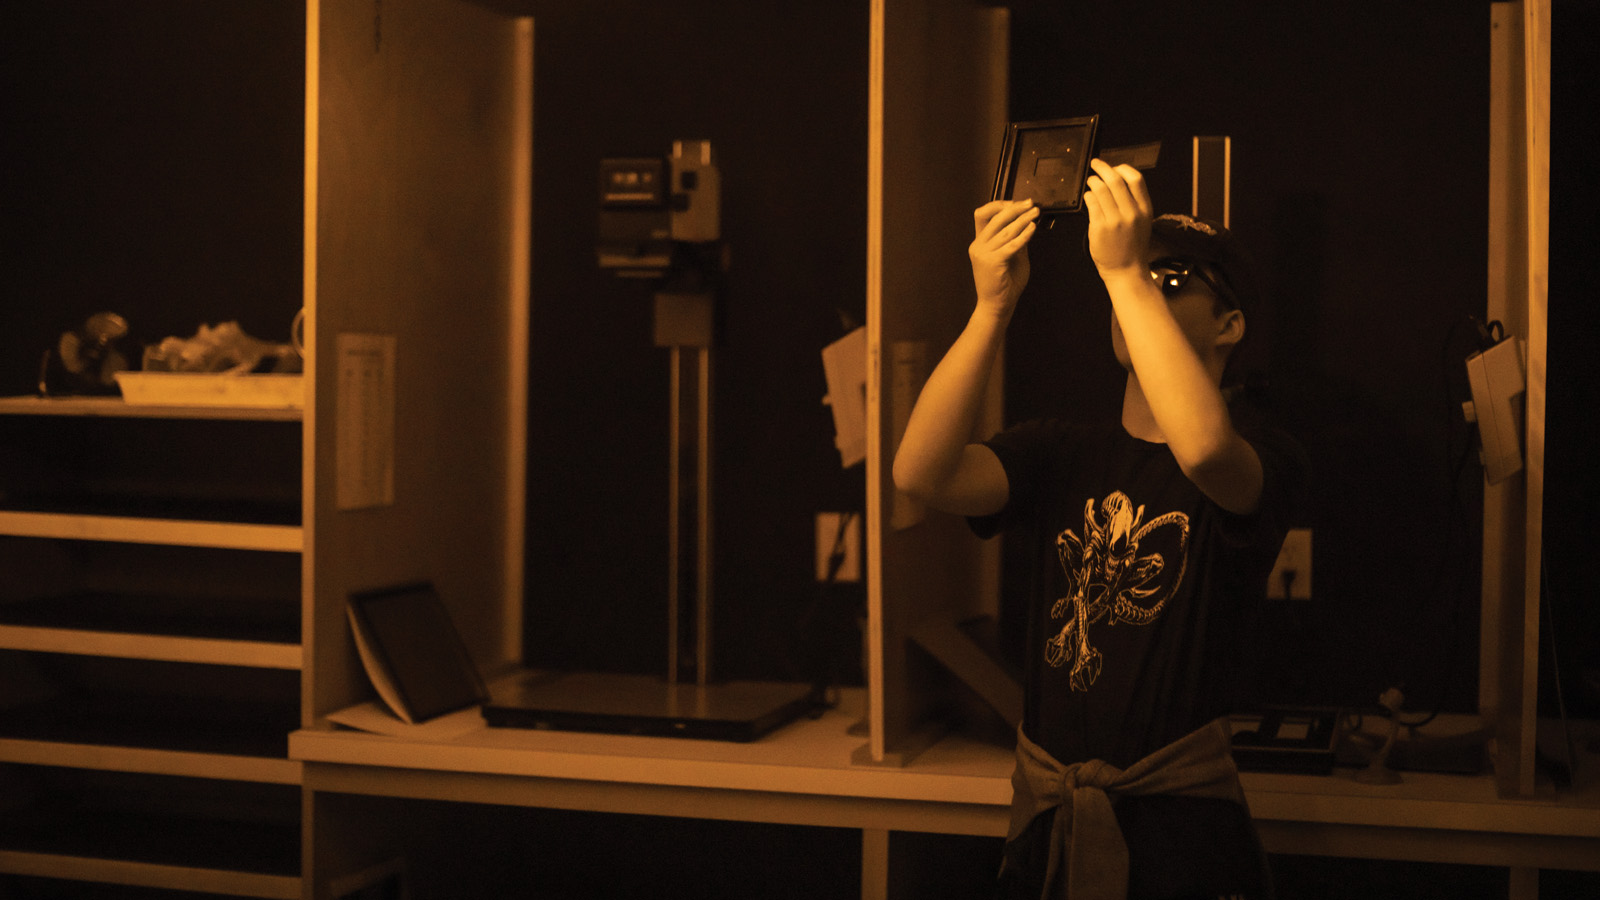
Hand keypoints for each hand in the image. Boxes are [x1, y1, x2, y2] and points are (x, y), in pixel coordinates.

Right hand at [969, 199, 1038, 314]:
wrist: (997, 305)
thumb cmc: (1005, 284)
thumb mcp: (1012, 256)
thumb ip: (1015, 239)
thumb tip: (1026, 222)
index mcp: (979, 242)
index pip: (982, 214)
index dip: (999, 205)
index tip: (1017, 203)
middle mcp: (978, 245)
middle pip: (995, 217)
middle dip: (1015, 208)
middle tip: (1030, 204)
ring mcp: (983, 253)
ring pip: (1005, 229)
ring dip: (1023, 219)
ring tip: (1035, 213)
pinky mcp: (993, 261)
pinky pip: (1012, 243)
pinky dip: (1024, 234)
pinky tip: (1032, 228)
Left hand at [1083, 159, 1152, 275]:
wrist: (1126, 270)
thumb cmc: (1132, 245)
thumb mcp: (1142, 221)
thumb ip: (1133, 201)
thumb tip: (1116, 179)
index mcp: (1145, 209)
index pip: (1136, 178)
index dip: (1122, 168)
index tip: (1114, 167)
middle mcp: (1131, 212)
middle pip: (1115, 180)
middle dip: (1102, 168)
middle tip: (1095, 164)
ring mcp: (1115, 220)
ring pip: (1100, 189)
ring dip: (1093, 181)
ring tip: (1091, 182)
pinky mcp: (1099, 227)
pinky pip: (1091, 203)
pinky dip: (1088, 196)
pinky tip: (1089, 197)